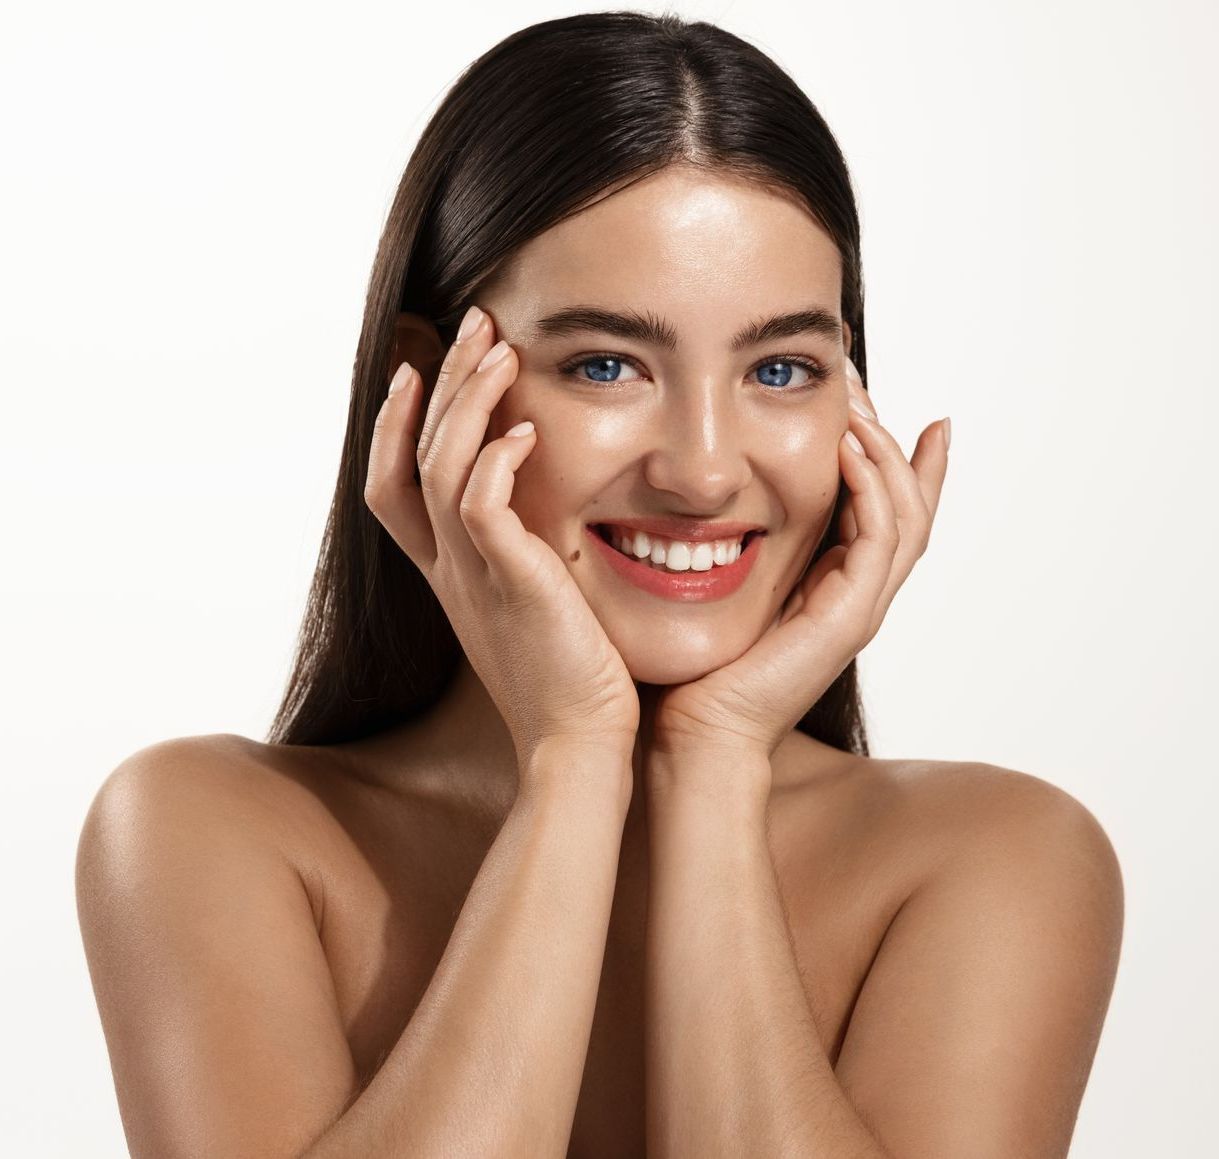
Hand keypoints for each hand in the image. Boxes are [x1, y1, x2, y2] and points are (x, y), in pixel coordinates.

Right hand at [364, 305, 639, 775]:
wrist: (578, 743)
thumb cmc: (569, 678)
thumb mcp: (532, 607)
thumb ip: (522, 557)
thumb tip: (542, 515)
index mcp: (448, 573)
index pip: (393, 485)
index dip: (392, 425)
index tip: (416, 370)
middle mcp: (447, 570)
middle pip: (414, 457)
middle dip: (440, 382)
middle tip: (474, 322)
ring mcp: (472, 578)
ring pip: (442, 468)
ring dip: (468, 402)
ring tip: (500, 348)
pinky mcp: (511, 586)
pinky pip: (481, 510)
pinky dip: (496, 463)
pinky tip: (525, 432)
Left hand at [646, 357, 949, 768]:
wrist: (696, 731)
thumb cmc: (696, 663)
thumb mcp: (717, 582)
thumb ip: (725, 539)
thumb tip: (691, 486)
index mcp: (833, 582)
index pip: (879, 505)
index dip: (883, 451)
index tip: (863, 392)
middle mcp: (858, 591)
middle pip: (908, 500)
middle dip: (889, 435)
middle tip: (859, 380)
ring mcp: (861, 605)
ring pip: (907, 512)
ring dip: (885, 450)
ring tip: (858, 401)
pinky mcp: (851, 617)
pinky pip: (881, 538)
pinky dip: (872, 488)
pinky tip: (846, 446)